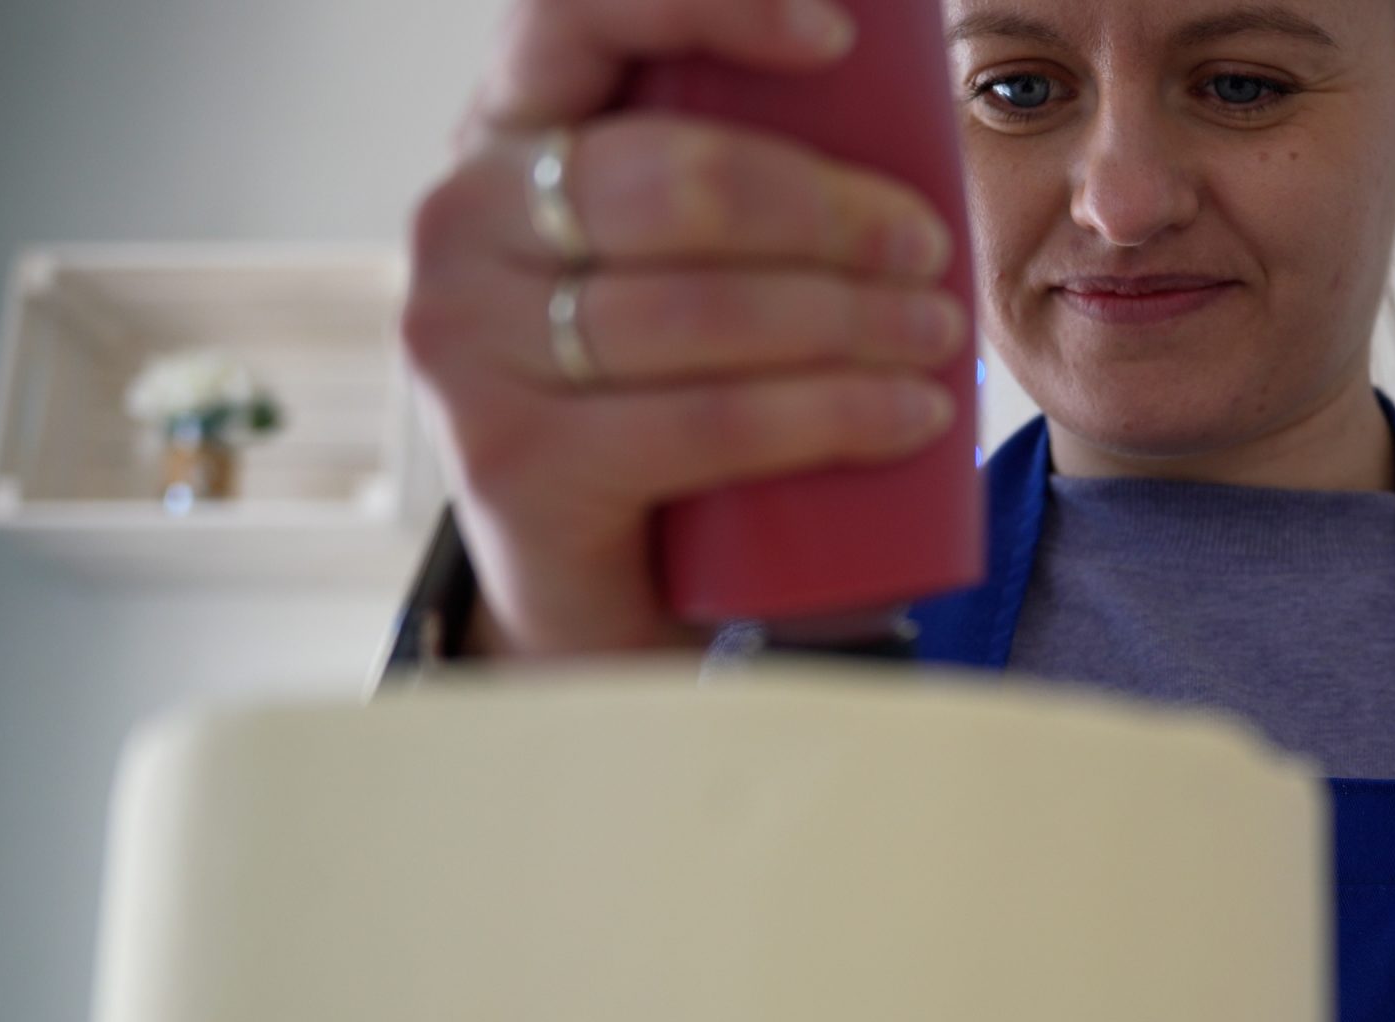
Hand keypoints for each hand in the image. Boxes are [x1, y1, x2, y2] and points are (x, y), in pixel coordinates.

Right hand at [401, 0, 965, 657]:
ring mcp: (468, 346)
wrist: (590, 591)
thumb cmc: (658, 402)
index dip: (705, 7)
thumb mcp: (671, 267)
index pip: (574, 17)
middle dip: (836, 213)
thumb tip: (892, 105)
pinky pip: (707, 420)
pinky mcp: (510, 461)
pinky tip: (908, 416)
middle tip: (931, 257)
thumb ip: (722, 187)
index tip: (836, 38)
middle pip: (678, 181)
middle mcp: (457, 224)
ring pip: (702, 307)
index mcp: (502, 140)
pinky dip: (830, 414)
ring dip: (853, 320)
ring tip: (937, 339)